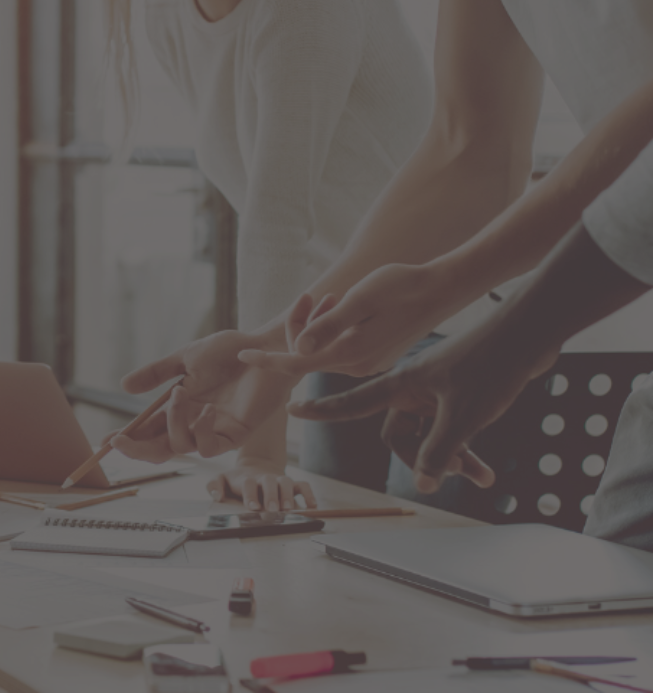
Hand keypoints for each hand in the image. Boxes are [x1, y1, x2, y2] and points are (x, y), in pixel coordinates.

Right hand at [111, 327, 298, 462]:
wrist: (262, 346)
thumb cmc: (229, 350)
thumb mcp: (185, 357)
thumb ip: (157, 373)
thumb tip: (123, 387)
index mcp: (180, 405)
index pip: (149, 429)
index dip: (128, 438)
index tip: (104, 441)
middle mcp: (194, 421)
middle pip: (160, 448)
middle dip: (137, 449)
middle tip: (119, 442)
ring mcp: (214, 429)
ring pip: (181, 446)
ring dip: (173, 423)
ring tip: (179, 393)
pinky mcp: (236, 433)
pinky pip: (211, 446)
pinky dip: (202, 430)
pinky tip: (207, 409)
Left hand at [207, 462, 316, 511]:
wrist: (255, 466)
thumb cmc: (237, 479)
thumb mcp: (222, 479)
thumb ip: (213, 486)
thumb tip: (216, 496)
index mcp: (247, 479)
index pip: (248, 484)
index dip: (250, 494)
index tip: (253, 507)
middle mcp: (264, 478)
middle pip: (269, 482)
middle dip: (271, 495)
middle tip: (272, 509)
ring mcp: (278, 480)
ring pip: (286, 482)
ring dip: (288, 495)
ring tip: (289, 509)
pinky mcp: (291, 484)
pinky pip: (303, 485)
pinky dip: (309, 494)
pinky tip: (312, 506)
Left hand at [238, 267, 456, 378]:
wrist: (440, 289)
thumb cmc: (400, 287)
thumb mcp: (359, 300)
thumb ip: (329, 326)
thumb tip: (301, 349)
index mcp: (352, 354)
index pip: (298, 364)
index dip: (268, 360)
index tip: (243, 354)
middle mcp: (359, 366)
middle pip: (309, 356)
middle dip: (299, 328)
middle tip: (310, 296)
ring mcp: (369, 363)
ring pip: (324, 351)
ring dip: (317, 326)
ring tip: (334, 297)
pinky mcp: (376, 355)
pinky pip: (341, 348)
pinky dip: (333, 329)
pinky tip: (343, 306)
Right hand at [285, 320, 555, 492]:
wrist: (527, 338)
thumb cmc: (489, 368)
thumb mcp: (461, 417)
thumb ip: (437, 452)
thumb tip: (420, 483)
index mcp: (400, 385)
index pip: (351, 402)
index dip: (322, 410)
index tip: (294, 408)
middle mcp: (412, 388)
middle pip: (398, 433)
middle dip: (421, 458)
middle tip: (453, 471)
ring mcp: (435, 392)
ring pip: (429, 435)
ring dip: (451, 458)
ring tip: (481, 475)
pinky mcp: (458, 395)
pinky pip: (451, 429)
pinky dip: (466, 449)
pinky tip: (486, 469)